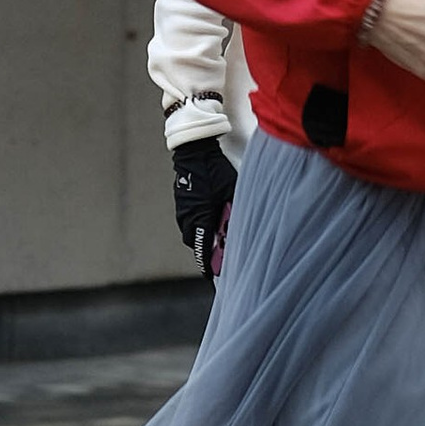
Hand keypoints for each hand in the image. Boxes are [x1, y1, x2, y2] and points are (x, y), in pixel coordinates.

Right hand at [170, 135, 235, 277]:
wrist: (194, 151)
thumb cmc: (215, 170)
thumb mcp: (232, 190)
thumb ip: (235, 210)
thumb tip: (242, 227)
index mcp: (200, 216)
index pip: (202, 248)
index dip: (208, 264)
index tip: (212, 274)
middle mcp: (188, 216)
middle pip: (194, 242)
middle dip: (204, 249)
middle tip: (217, 253)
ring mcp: (182, 208)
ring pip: (190, 230)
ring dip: (200, 234)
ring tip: (214, 233)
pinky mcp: (182, 201)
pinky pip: (188, 218)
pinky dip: (197, 222)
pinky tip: (208, 214)